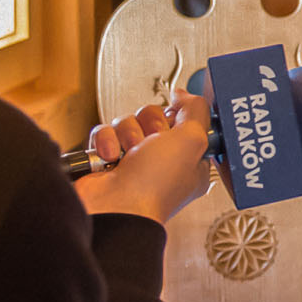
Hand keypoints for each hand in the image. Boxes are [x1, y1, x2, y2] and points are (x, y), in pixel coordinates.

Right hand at [73, 93, 214, 223]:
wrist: (115, 206)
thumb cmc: (155, 185)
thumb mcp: (193, 139)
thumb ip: (196, 110)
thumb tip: (184, 95)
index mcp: (190, 161)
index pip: (186, 122)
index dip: (178, 117)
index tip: (174, 121)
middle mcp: (162, 161)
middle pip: (154, 116)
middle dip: (149, 124)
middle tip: (150, 143)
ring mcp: (133, 160)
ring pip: (128, 121)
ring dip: (127, 133)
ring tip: (129, 154)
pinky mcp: (107, 159)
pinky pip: (105, 131)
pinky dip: (106, 141)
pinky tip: (110, 157)